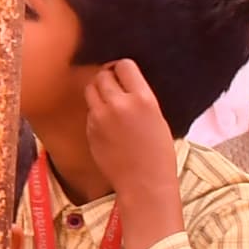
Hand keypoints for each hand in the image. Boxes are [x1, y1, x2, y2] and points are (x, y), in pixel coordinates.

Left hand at [85, 58, 183, 238]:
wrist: (145, 183)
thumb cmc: (159, 153)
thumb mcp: (157, 118)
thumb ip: (139, 98)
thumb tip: (125, 81)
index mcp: (142, 99)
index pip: (124, 65)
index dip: (122, 68)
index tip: (123, 73)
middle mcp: (119, 104)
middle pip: (103, 75)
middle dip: (107, 77)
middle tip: (114, 86)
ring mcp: (100, 117)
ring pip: (90, 89)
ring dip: (97, 91)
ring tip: (108, 101)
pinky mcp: (89, 129)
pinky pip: (89, 111)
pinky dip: (95, 111)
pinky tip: (107, 124)